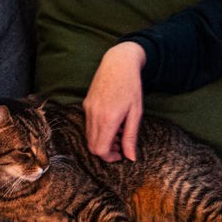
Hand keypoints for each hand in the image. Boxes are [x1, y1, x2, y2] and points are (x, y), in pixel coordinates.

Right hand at [83, 42, 146, 161]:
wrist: (118, 63)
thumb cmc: (131, 86)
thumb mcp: (136, 113)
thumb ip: (131, 137)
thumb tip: (131, 157)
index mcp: (108, 119)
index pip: (100, 150)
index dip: (110, 157)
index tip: (120, 155)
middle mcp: (94, 115)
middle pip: (92, 146)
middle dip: (106, 151)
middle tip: (120, 146)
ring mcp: (88, 109)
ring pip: (89, 136)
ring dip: (102, 140)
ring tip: (118, 133)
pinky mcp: (86, 104)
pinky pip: (88, 125)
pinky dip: (98, 131)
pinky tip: (112, 123)